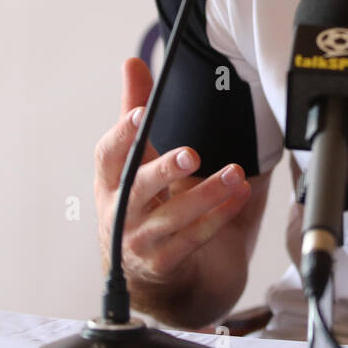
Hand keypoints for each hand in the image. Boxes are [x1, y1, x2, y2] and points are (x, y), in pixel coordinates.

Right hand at [93, 57, 251, 288]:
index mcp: (112, 183)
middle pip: (137, 190)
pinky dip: (219, 218)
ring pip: (171, 218)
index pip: (107, 157)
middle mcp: (121, 213)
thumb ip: (138, 112)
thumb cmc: (147, 210)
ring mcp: (140, 243)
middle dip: (163, 170)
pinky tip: (240, 196)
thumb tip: (132, 63)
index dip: (120, 135)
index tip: (139, 113)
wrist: (161, 283)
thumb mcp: (141, 161)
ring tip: (235, 174)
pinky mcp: (165, 265)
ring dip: (206, 195)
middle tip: (191, 154)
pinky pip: (193, 241)